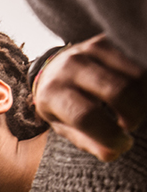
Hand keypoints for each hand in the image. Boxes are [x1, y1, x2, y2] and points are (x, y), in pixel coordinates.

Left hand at [33, 33, 146, 160]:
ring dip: (142, 99)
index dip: (109, 135)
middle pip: (118, 91)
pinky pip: (139, 62)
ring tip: (132, 110)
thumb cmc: (61, 105)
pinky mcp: (108, 39)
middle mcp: (70, 68)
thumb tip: (113, 152)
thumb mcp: (64, 127)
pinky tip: (137, 95)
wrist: (53, 69)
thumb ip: (87, 141)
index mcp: (53, 94)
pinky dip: (144, 84)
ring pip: (135, 76)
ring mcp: (89, 50)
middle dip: (134, 114)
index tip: (122, 144)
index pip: (86, 116)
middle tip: (130, 125)